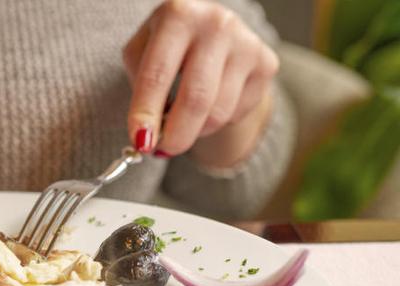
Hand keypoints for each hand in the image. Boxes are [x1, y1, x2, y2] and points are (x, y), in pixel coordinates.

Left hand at [123, 0, 278, 159]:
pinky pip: (236, 113)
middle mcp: (217, 24)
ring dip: (194, 130)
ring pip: (218, 113)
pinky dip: (215, 121)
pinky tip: (209, 103)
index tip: (140, 142)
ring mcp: (247, 43)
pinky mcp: (266, 63)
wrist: (211, 29)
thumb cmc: (167, 46)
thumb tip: (146, 137)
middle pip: (196, 98)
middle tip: (162, 150)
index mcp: (179, 15)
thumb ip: (139, 90)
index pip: (157, 74)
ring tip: (182, 121)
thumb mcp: (141, 53)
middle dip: (176, 135)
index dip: (146, 113)